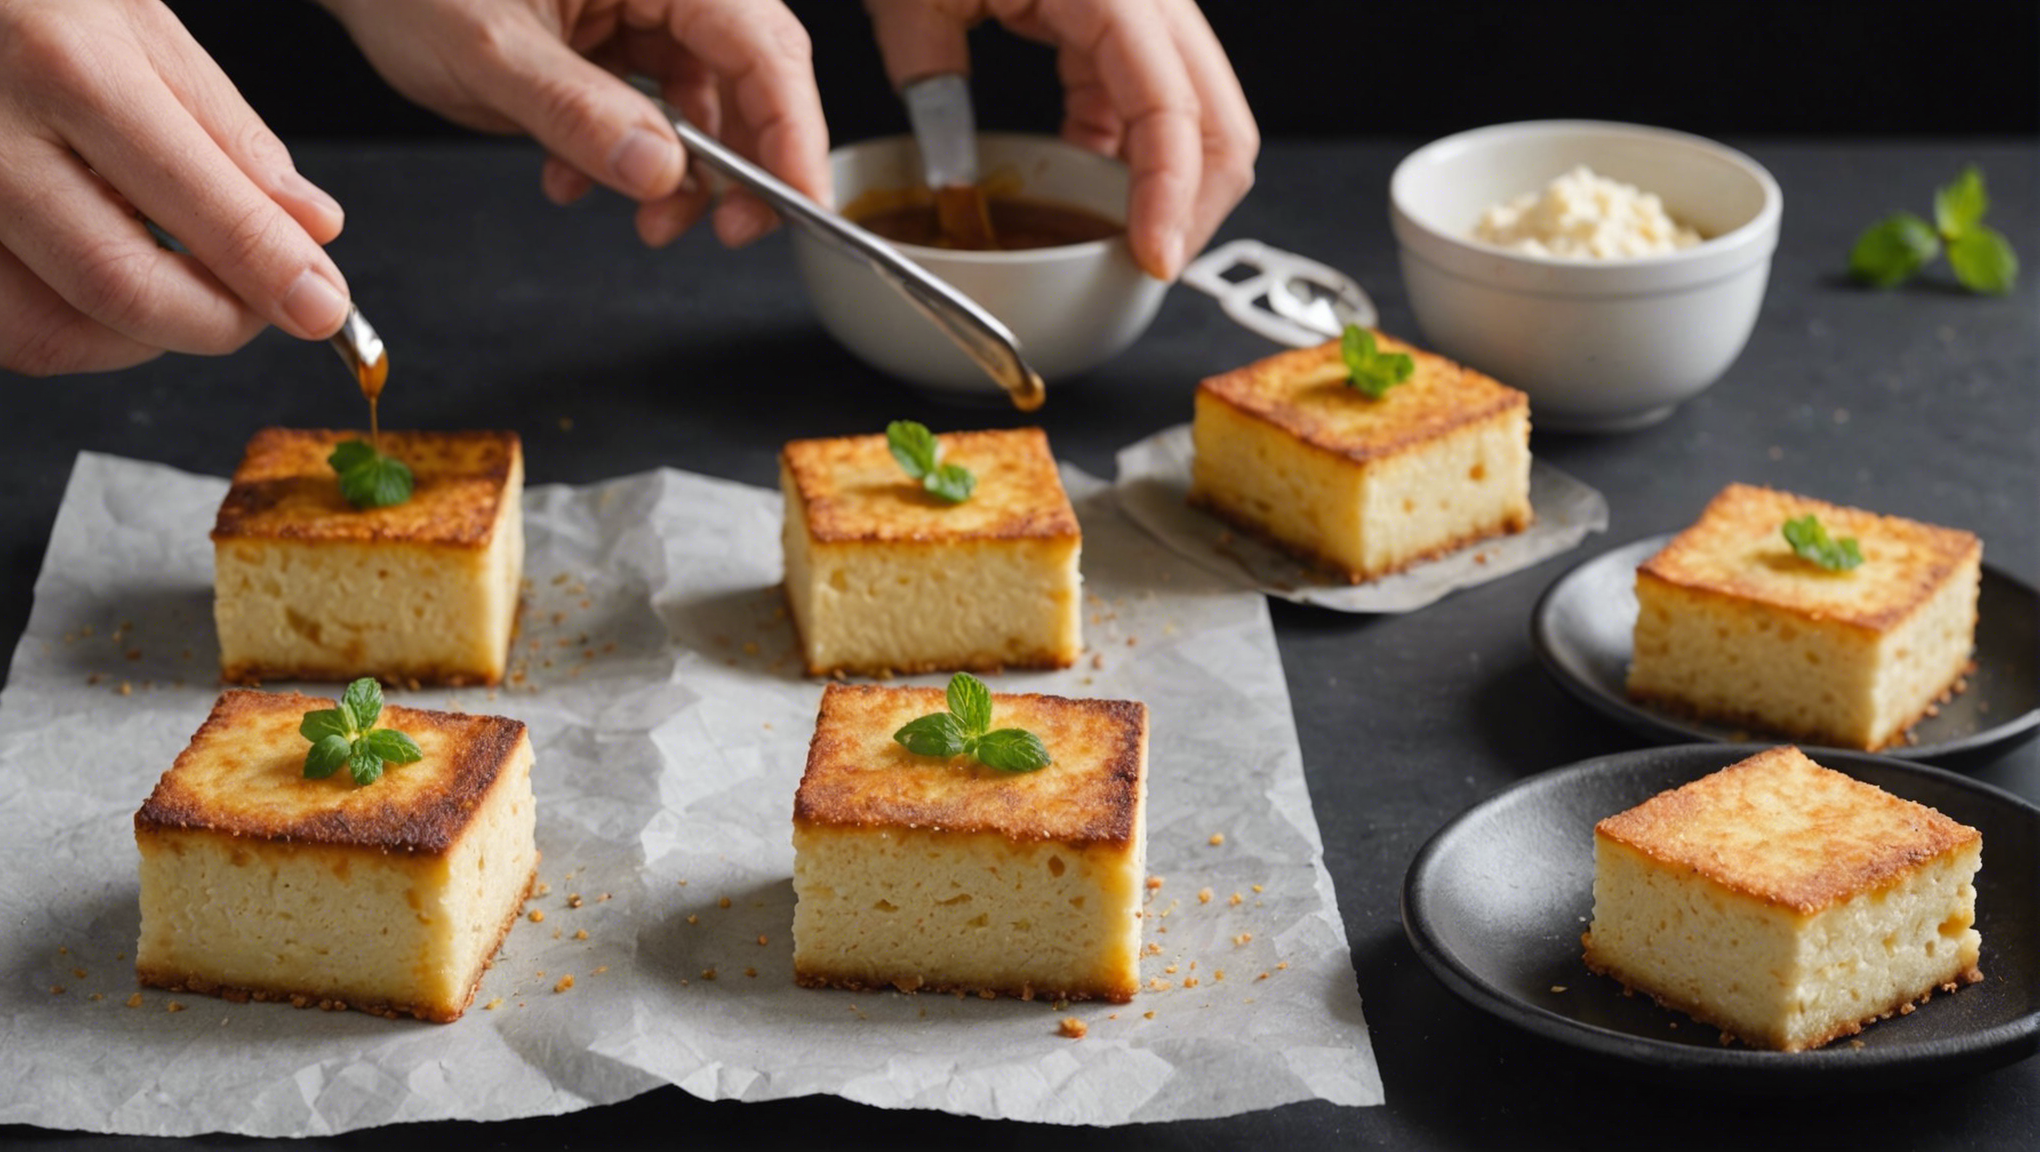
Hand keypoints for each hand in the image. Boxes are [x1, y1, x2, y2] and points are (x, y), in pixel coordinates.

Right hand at [0, 0, 348, 375]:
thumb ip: (229, 132)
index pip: (195, 211)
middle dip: (218, 321)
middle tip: (264, 303)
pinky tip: (108, 273)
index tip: (323, 307)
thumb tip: (313, 228)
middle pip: (122, 290)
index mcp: (67, 69)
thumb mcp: (141, 26)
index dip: (272, 274)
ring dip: (145, 336)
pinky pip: (8, 327)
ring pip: (52, 333)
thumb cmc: (34, 4)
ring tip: (181, 279)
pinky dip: (77, 328)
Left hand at [318, 0, 830, 248]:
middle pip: (752, 75)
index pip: (763, 47)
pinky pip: (654, 103)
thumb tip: (665, 171)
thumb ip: (580, 113)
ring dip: (683, 173)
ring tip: (645, 221)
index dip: (794, 133)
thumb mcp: (489, 51)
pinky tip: (580, 179)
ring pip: (709, 99)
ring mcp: (640, 6)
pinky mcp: (612, 36)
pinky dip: (632, 156)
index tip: (800, 206)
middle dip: (746, 164)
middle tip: (731, 231)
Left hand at [863, 0, 1257, 279]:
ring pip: (1199, 118)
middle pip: (1219, 123)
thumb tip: (948, 171)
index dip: (1171, 196)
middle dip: (1195, 208)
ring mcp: (1146, 10)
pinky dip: (1131, 155)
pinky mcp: (1125, 21)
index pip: (1174, 110)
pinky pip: (1151, 101)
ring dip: (1171, 188)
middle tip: (1148, 269)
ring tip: (1122, 244)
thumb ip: (930, 75)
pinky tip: (1089, 185)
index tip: (1152, 259)